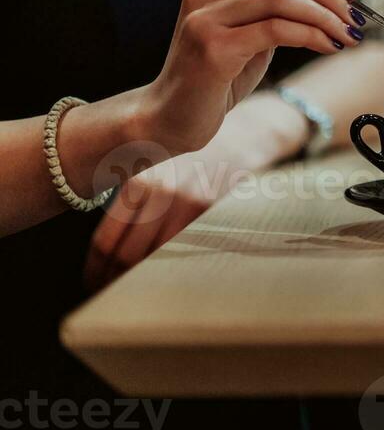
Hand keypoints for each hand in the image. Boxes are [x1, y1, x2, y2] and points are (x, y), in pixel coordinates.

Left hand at [83, 96, 305, 290]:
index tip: (94, 283)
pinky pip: (187, 248)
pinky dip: (175, 267)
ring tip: (138, 292)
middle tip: (113, 295)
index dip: (96, 269)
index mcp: (137, 182)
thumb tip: (109, 251)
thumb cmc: (195, 158)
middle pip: (127, 253)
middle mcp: (160, 191)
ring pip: (156, 256)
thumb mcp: (156, 171)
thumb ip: (134, 203)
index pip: (105, 241)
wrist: (243, 134)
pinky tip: (170, 275)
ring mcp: (189, 201)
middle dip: (115, 280)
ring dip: (144, 279)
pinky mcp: (214, 209)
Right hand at [138, 0, 364, 158]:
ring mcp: (205, 15)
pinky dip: (311, 35)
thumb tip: (339, 0)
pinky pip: (275, 29)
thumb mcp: (253, 35)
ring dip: (325, 15)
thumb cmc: (217, 78)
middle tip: (356, 16)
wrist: (170, 117)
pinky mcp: (212, 45)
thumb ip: (281, 12)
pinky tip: (329, 46)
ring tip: (348, 34)